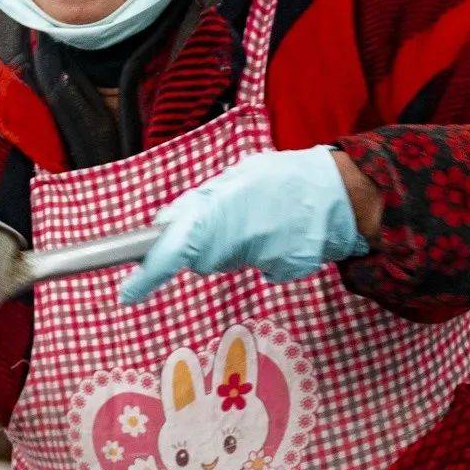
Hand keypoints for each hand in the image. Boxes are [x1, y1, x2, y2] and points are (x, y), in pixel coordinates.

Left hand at [121, 146, 374, 304]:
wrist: (340, 193)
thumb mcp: (237, 176)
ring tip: (259, 218)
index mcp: (223, 206)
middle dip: (203, 246)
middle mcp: (241, 236)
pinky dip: (261, 253)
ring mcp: (263, 257)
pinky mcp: (282, 271)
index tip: (128, 292)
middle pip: (201, 260)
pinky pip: (256, 267)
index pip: (175, 245)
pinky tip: (278, 232)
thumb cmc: (283, 178)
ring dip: (233, 245)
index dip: (150, 272)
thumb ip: (199, 202)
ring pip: (228, 262)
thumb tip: (164, 224)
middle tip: (228, 218)